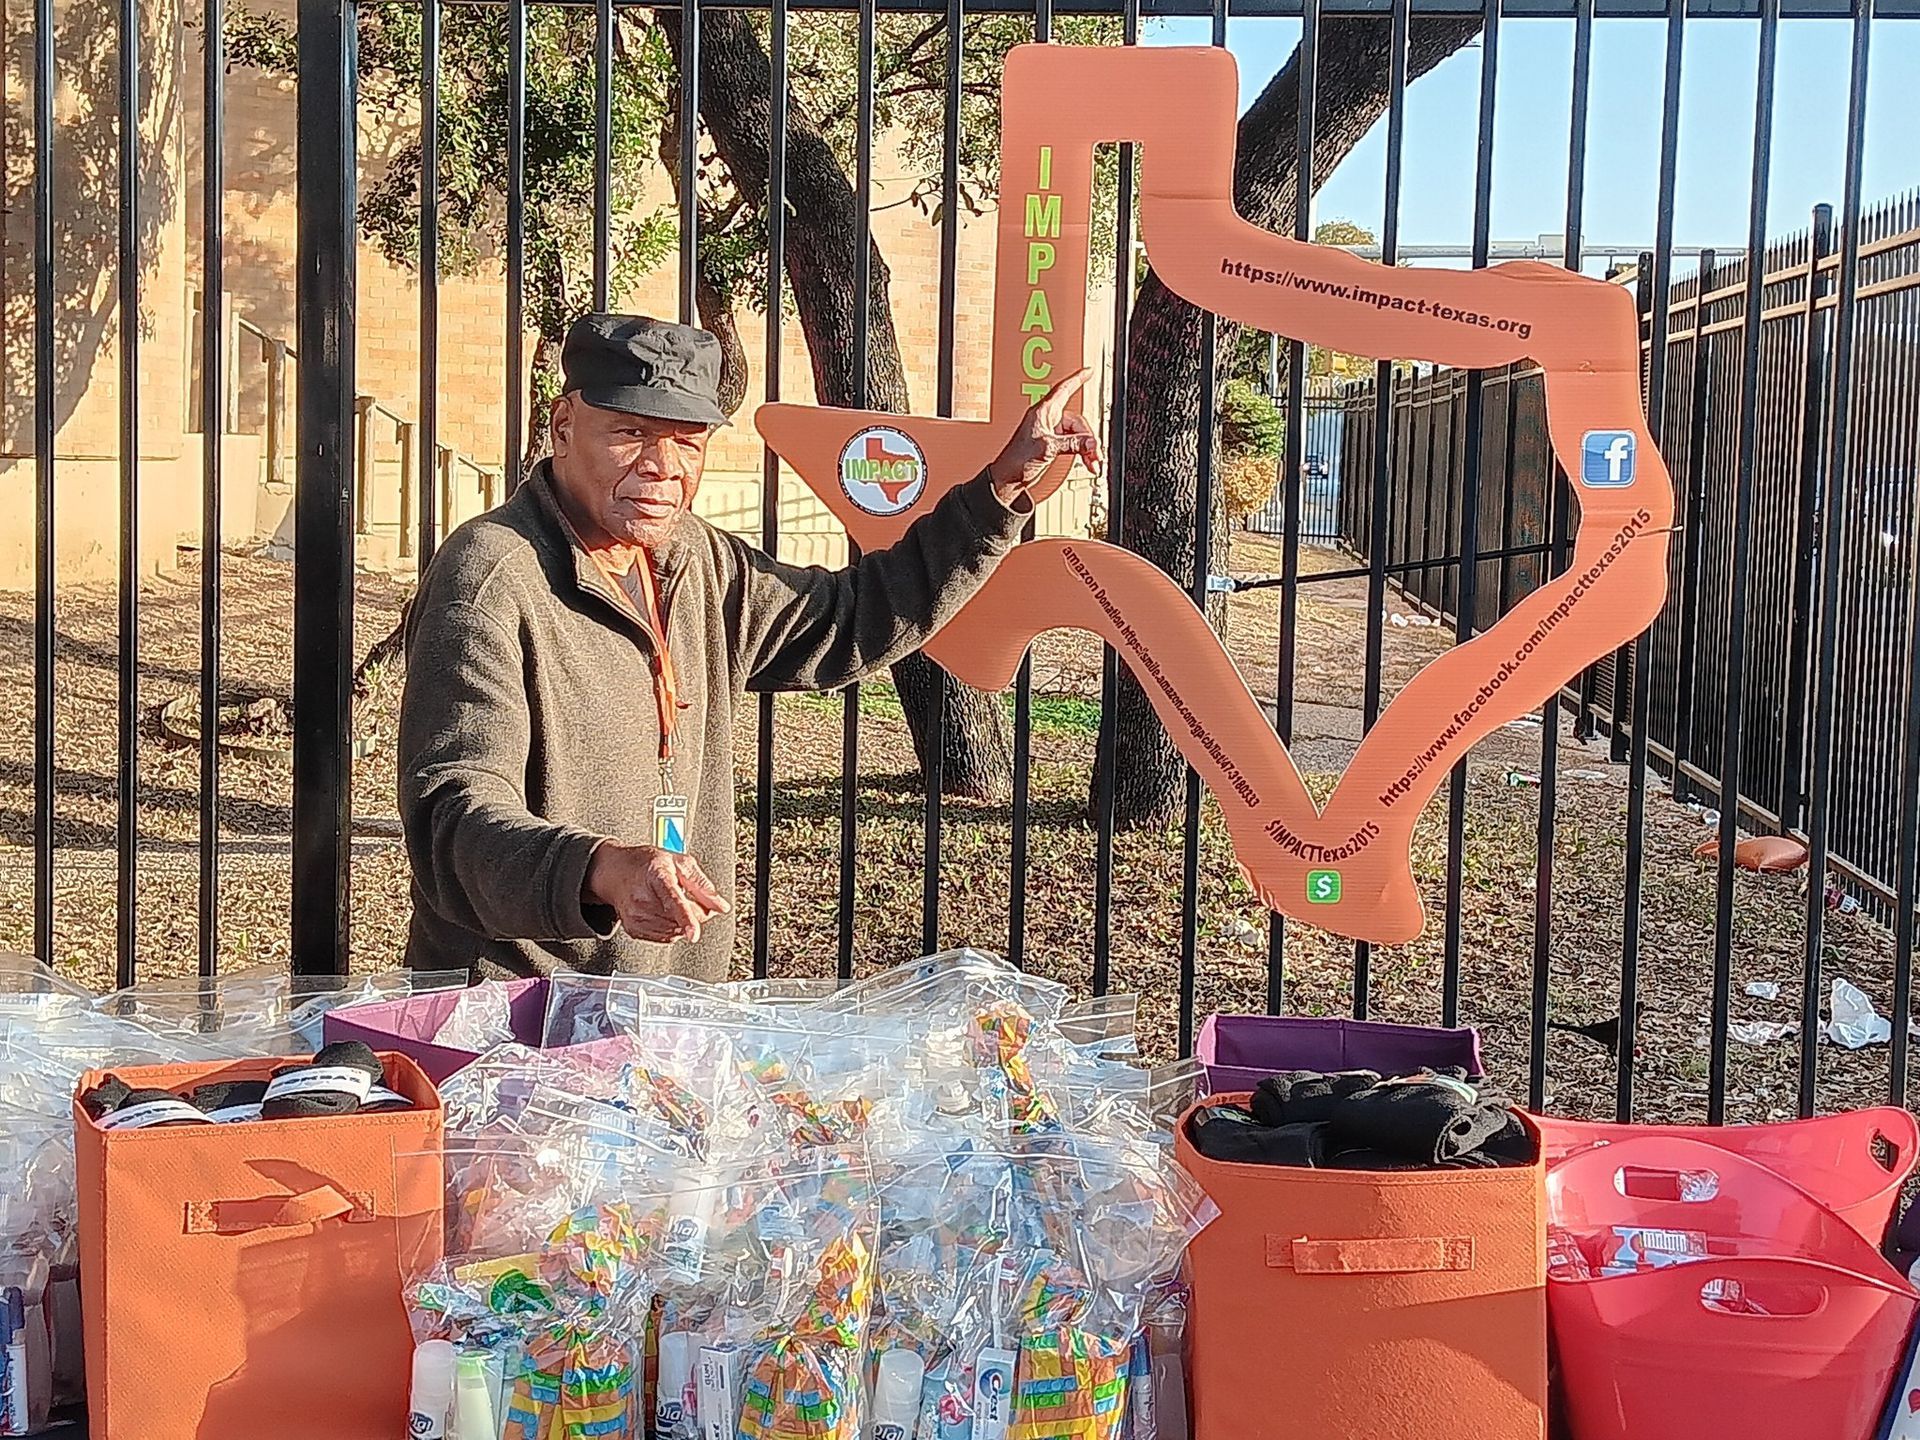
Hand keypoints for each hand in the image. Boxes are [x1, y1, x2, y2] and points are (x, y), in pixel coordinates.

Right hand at [584, 841, 729, 943]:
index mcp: (656, 876)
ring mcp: (636, 916)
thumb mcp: (679, 862)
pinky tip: (664, 912)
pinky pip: (665, 938)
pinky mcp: (634, 929)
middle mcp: (643, 898)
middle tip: (690, 897)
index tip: (693, 933)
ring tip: (672, 901)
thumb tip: (720, 906)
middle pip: (681, 919)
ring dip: (683, 922)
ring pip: (676, 932)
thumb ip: (702, 885)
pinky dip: (672, 928)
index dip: (686, 918)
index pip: (673, 901)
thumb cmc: (647, 864)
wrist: (616, 872)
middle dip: (695, 913)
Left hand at [987, 368, 1103, 506]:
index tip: (1089, 371)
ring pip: (1078, 435)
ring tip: (1092, 462)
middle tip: (1095, 453)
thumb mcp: (1048, 448)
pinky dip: (1082, 453)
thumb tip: (1090, 442)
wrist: (1008, 478)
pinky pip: (1074, 444)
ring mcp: (1050, 432)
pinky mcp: (1052, 444)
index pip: (1064, 389)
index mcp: (1043, 412)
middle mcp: (1048, 419)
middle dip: (1089, 438)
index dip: (1078, 379)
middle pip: (1078, 421)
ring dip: (1088, 449)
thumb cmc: (1017, 460)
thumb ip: (1072, 443)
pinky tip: (1087, 462)